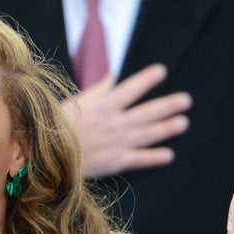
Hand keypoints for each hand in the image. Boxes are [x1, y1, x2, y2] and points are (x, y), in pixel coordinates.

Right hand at [61, 64, 191, 177]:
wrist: (47, 155)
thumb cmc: (56, 126)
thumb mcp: (74, 103)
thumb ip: (97, 90)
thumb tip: (112, 76)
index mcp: (103, 105)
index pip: (131, 88)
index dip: (147, 79)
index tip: (161, 71)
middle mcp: (114, 122)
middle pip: (147, 111)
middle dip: (168, 105)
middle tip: (186, 101)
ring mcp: (117, 142)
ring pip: (148, 133)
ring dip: (167, 128)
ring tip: (183, 123)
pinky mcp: (114, 162)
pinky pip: (139, 159)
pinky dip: (154, 158)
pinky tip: (168, 155)